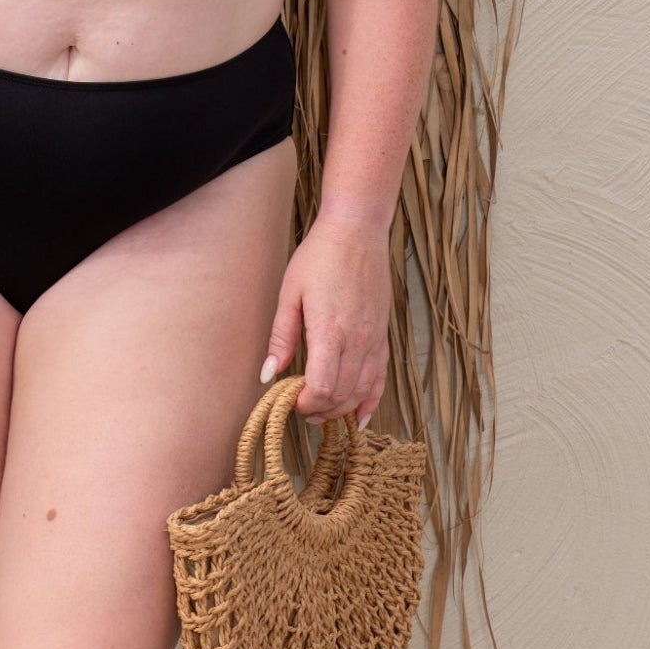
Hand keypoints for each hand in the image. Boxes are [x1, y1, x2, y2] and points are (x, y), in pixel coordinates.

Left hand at [259, 209, 392, 428]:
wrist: (356, 231)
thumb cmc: (319, 257)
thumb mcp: (290, 293)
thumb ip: (281, 338)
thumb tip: (267, 375)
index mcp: (330, 330)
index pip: (323, 386)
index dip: (306, 403)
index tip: (291, 400)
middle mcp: (357, 339)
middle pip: (342, 394)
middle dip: (320, 410)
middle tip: (300, 409)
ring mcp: (374, 339)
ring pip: (363, 390)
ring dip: (341, 409)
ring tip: (321, 414)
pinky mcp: (382, 335)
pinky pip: (381, 377)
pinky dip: (370, 400)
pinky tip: (359, 417)